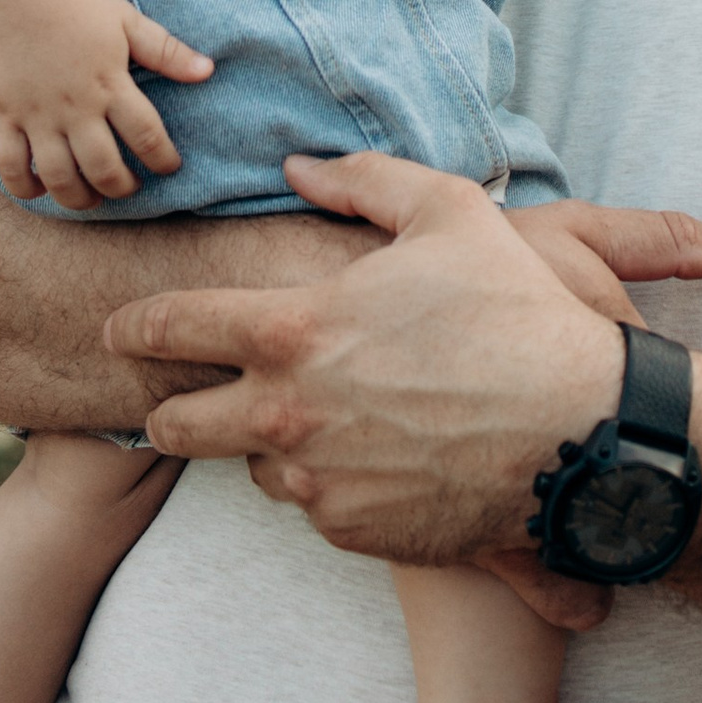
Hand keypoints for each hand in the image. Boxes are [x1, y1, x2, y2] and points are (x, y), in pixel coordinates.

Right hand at [0, 0, 211, 210]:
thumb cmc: (75, 3)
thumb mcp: (127, 20)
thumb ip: (166, 50)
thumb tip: (208, 71)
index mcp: (110, 83)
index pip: (147, 136)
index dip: (164, 160)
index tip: (169, 166)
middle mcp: (74, 106)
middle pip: (103, 168)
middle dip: (122, 188)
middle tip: (129, 186)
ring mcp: (36, 114)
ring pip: (58, 176)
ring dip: (79, 198)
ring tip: (90, 197)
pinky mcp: (3, 115)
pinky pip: (10, 165)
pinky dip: (24, 187)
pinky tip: (40, 188)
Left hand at [123, 152, 701, 564]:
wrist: (582, 433)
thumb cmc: (517, 313)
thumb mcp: (449, 213)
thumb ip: (362, 179)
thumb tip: (297, 169)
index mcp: (290, 329)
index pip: (169, 328)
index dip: (134, 327)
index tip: (119, 332)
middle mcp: (284, 414)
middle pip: (175, 424)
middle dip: (169, 407)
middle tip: (183, 395)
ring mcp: (315, 482)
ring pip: (252, 467)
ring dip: (269, 445)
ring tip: (324, 419)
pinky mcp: (353, 533)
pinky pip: (313, 508)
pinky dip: (329, 484)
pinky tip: (378, 455)